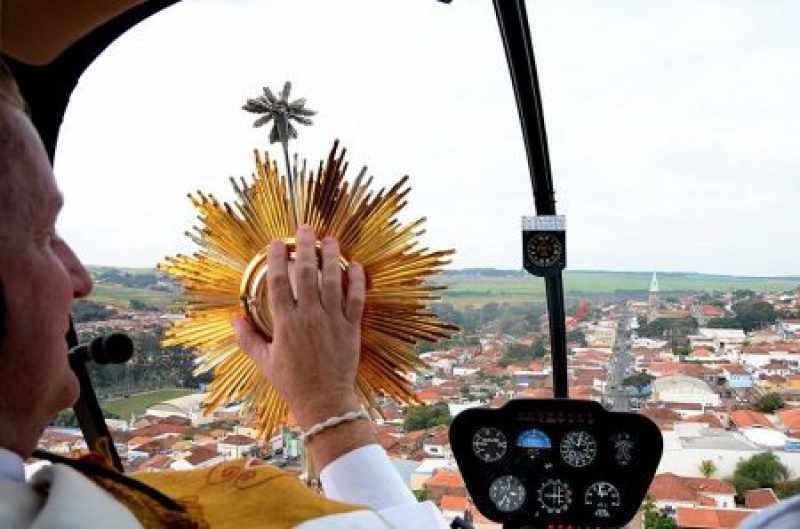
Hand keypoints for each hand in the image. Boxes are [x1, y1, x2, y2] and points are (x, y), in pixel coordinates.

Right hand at [232, 225, 365, 430]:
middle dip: (305, 248)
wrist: (324, 401)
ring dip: (331, 257)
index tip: (277, 243)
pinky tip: (355, 266)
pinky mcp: (351, 328)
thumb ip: (248, 338)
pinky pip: (356, 299)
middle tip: (305, 230)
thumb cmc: (292, 382)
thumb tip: (233, 318)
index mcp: (285, 324)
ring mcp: (332, 321)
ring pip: (332, 281)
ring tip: (330, 239)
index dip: (276, 259)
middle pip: (306, 274)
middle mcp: (309, 317)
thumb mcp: (264, 362)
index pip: (277, 282)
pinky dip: (356, 281)